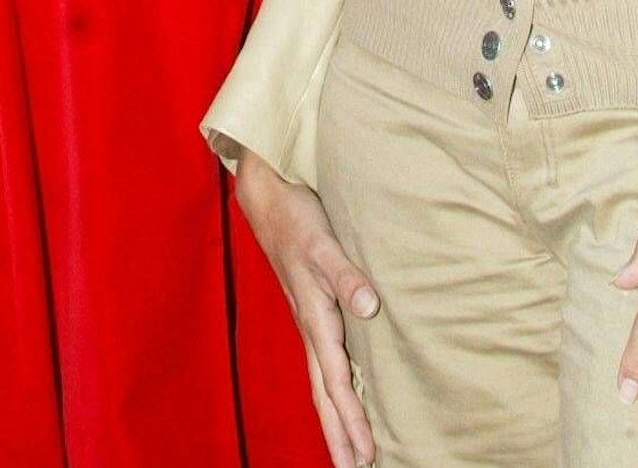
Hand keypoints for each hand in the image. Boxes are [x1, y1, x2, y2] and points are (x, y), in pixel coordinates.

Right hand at [234, 148, 378, 467]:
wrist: (268, 196)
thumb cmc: (295, 217)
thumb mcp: (322, 243)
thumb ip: (346, 275)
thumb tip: (369, 307)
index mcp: (314, 318)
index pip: (335, 381)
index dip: (351, 418)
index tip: (365, 454)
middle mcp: (311, 326)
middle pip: (324, 394)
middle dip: (338, 435)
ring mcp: (309, 320)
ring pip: (322, 382)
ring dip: (335, 419)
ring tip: (349, 452)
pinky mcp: (312, 309)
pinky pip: (324, 364)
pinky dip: (333, 391)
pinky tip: (342, 396)